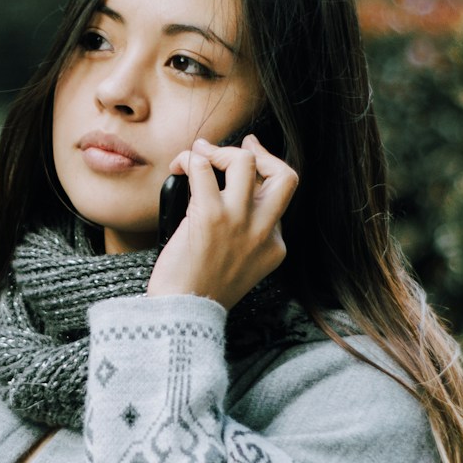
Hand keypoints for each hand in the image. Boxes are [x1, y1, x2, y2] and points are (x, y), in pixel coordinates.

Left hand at [147, 134, 299, 309]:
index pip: (279, 199)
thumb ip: (247, 234)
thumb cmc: (201, 291)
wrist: (183, 315)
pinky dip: (189, 160)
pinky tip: (178, 168)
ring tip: (199, 155)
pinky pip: (203, 168)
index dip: (263, 176)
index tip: (251, 160)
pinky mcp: (210, 217)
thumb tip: (228, 193)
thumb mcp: (242, 266)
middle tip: (240, 146)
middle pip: (284, 175)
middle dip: (261, 155)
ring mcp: (239, 222)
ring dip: (220, 151)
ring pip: (244, 161)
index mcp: (274, 247)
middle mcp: (263, 232)